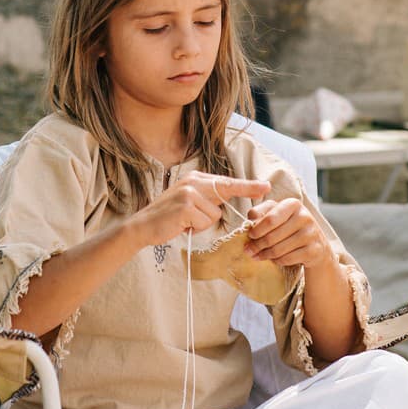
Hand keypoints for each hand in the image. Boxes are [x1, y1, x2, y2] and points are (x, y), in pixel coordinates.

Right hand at [133, 172, 269, 247]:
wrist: (141, 227)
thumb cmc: (167, 218)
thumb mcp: (187, 202)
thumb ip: (205, 199)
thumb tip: (225, 202)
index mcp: (194, 178)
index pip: (225, 182)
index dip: (247, 185)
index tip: (265, 186)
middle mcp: (193, 181)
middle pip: (227, 190)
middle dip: (247, 189)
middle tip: (266, 187)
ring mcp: (189, 193)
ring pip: (215, 214)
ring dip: (203, 224)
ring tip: (186, 223)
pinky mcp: (186, 206)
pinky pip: (205, 223)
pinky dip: (195, 229)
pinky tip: (182, 226)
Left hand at [244, 198, 332, 268]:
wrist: (317, 244)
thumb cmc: (291, 227)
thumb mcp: (278, 214)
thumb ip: (263, 213)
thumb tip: (249, 220)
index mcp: (293, 204)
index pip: (269, 219)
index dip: (256, 229)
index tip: (249, 235)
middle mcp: (304, 216)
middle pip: (271, 236)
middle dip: (256, 245)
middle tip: (248, 250)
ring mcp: (310, 234)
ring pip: (278, 249)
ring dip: (264, 254)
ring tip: (257, 255)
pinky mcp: (313, 250)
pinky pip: (287, 259)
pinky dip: (277, 261)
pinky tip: (274, 259)